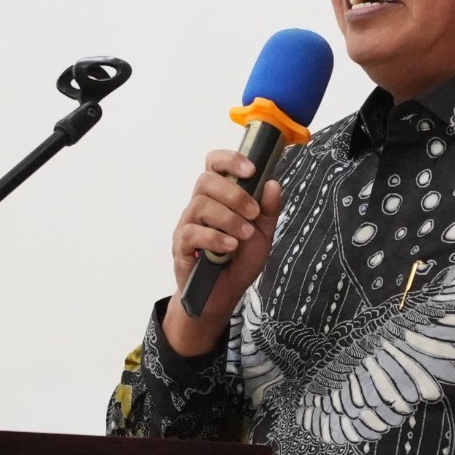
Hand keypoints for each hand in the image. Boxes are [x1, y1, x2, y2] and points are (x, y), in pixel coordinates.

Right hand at [160, 149, 282, 357]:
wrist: (223, 294)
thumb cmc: (240, 259)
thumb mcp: (263, 234)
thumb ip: (269, 210)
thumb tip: (273, 183)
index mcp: (219, 196)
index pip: (215, 164)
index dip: (230, 160)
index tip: (251, 170)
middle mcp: (200, 205)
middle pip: (206, 180)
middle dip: (234, 194)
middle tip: (253, 213)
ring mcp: (188, 224)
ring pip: (200, 205)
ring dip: (228, 218)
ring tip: (245, 235)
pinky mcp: (181, 246)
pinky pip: (192, 233)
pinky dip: (215, 238)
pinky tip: (230, 247)